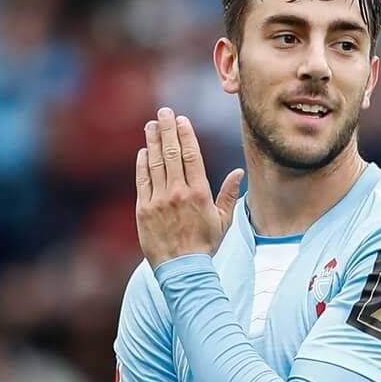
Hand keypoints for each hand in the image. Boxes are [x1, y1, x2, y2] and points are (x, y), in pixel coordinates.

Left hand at [135, 107, 244, 268]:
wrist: (182, 269)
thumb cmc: (205, 245)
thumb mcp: (223, 221)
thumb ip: (228, 195)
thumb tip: (238, 172)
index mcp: (199, 193)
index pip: (191, 156)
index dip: (185, 135)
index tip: (181, 120)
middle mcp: (178, 193)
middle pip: (171, 153)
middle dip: (167, 130)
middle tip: (164, 112)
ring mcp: (159, 200)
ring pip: (155, 163)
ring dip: (152, 141)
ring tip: (151, 125)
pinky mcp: (144, 210)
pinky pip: (142, 181)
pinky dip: (142, 164)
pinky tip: (143, 151)